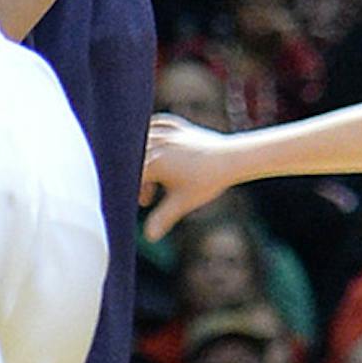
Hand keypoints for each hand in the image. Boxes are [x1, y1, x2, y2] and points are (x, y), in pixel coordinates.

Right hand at [140, 115, 234, 240]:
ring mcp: (166, 131)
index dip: (130, 192)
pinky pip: (157, 124)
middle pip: (133, 160)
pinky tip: (155, 144)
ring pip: (142, 141)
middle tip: (146, 199)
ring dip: (144, 159)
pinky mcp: (176, 125)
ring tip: (156, 182)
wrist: (232, 158)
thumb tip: (149, 238)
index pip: (130, 176)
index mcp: (153, 161)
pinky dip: (153, 134)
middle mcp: (156, 142)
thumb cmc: (206, 181)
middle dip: (138, 179)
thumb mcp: (182, 202)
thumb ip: (162, 218)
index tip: (141, 203)